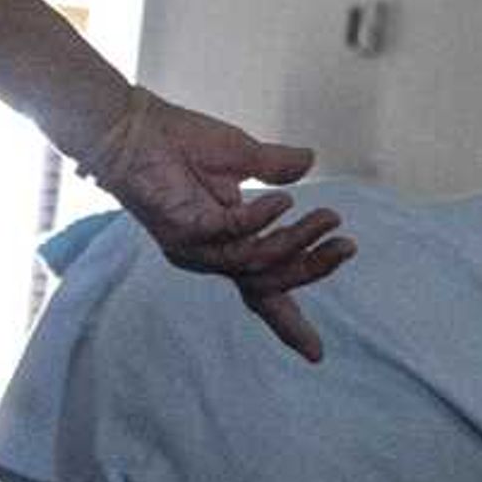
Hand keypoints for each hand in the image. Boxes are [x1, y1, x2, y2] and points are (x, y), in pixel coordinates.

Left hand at [75, 86, 353, 360]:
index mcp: (226, 244)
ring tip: (327, 218)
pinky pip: (233, 234)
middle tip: (346, 247)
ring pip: (257, 262)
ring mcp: (196, 248)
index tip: (316, 354)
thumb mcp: (241, 155)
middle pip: (269, 282)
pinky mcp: (184, 231)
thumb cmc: (179, 142)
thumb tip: (311, 161)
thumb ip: (275, 167)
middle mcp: (210, 256)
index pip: (262, 292)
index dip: (289, 323)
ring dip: (297, 242)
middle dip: (312, 269)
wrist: (136, 127)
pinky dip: (262, 219)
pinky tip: (284, 200)